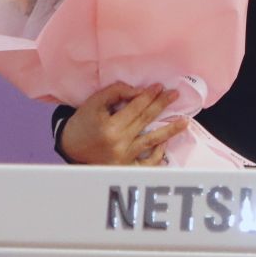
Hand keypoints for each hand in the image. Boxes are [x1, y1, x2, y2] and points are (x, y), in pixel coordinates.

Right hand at [58, 82, 188, 165]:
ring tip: (184, 121)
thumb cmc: (83, 123)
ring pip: (151, 141)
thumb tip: (139, 90)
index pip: (135, 108)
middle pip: (145, 120)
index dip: (148, 96)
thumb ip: (116, 92)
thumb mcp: (94, 102)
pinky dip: (157, 154)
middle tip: (175, 94)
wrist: (70, 148)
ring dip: (170, 130)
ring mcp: (124, 158)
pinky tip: (165, 143)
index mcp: (109, 127)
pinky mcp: (126, 169)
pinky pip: (147, 163)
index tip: (159, 86)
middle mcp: (119, 143)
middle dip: (161, 105)